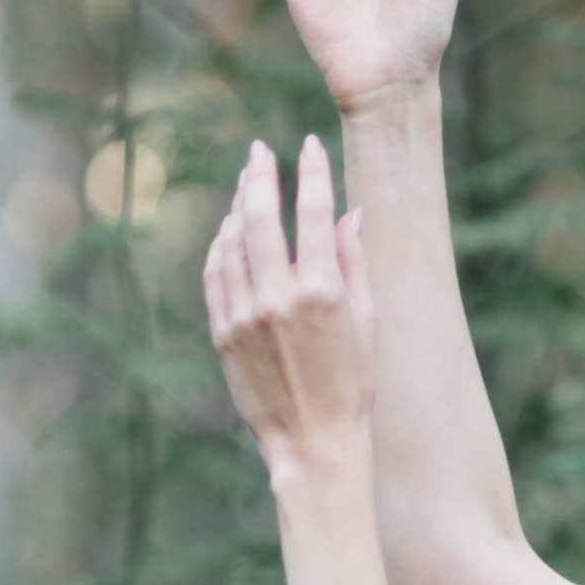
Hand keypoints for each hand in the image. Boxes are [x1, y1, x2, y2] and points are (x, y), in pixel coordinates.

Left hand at [204, 136, 373, 478]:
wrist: (312, 440)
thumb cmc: (352, 383)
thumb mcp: (367, 321)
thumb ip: (354, 262)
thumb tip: (349, 212)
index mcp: (322, 291)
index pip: (313, 211)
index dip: (311, 171)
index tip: (308, 144)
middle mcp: (279, 298)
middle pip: (261, 216)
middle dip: (260, 176)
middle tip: (259, 151)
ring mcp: (245, 316)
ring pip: (232, 242)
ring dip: (237, 207)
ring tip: (245, 185)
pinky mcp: (224, 334)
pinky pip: (216, 274)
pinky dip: (220, 246)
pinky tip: (228, 230)